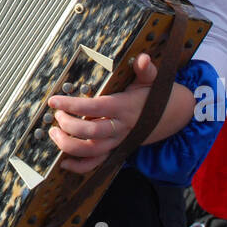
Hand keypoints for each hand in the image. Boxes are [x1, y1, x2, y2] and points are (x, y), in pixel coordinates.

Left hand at [47, 54, 158, 174]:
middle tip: (56, 116)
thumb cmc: (156, 95)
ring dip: (69, 146)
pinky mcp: (117, 150)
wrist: (173, 116)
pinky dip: (80, 166)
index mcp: (124, 107)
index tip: (54, 100)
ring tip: (54, 133)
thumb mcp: (151, 80)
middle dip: (68, 126)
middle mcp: (121, 127)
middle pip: (91, 133)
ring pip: (91, 151)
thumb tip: (142, 59)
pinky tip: (64, 162)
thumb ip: (145, 69)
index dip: (72, 105)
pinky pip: (98, 163)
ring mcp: (118, 141)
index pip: (95, 107)